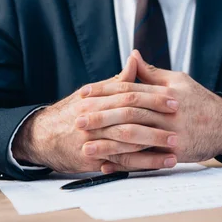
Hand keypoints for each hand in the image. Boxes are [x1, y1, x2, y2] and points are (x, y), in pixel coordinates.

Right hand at [12, 55, 179, 172]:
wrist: (41, 136)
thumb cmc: (72, 111)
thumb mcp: (92, 92)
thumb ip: (117, 80)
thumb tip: (135, 58)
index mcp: (96, 99)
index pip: (129, 96)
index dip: (154, 99)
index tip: (175, 101)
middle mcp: (94, 119)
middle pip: (130, 119)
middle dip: (157, 123)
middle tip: (180, 125)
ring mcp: (93, 140)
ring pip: (127, 143)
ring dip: (153, 147)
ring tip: (176, 148)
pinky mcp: (92, 160)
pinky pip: (120, 162)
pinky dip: (142, 163)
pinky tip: (160, 164)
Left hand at [79, 50, 221, 172]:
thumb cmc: (199, 100)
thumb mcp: (179, 80)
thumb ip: (152, 72)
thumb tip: (132, 55)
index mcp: (166, 92)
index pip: (130, 89)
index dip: (105, 90)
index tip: (84, 93)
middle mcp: (167, 112)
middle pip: (129, 113)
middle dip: (101, 116)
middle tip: (78, 119)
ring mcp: (171, 133)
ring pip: (135, 138)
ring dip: (109, 143)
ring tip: (86, 147)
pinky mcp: (175, 152)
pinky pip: (146, 159)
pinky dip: (125, 163)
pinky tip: (107, 165)